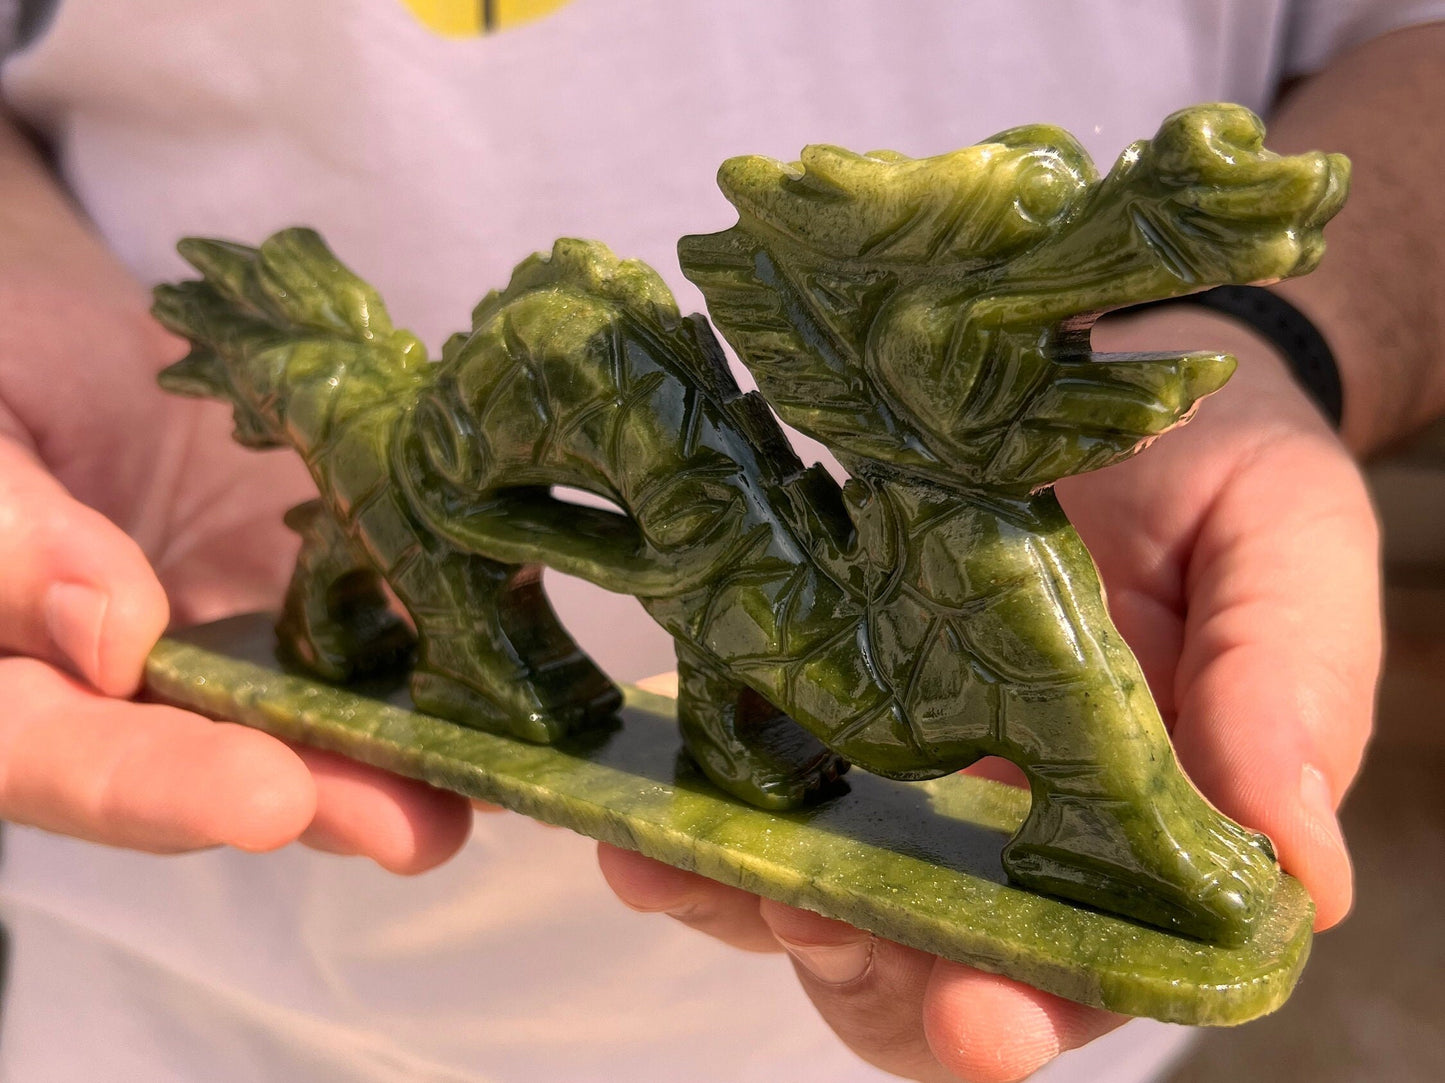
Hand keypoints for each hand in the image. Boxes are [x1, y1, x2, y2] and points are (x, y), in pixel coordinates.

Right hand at [0, 293, 472, 871]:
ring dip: (399, 755)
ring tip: (490, 780)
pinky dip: (437, 660)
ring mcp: (224, 648)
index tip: (269, 797)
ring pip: (303, 721)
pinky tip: (512, 678)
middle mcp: (117, 692)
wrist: (59, 330)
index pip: (58, 758)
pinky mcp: (306, 594)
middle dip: (320, 797)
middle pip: (206, 770)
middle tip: (414, 825)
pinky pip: (368, 634)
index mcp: (6, 679)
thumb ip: (10, 541)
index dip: (160, 787)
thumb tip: (120, 642)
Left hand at [600, 306, 1379, 1081]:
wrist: (1112, 376)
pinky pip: (745, 787)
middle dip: (862, 964)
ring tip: (673, 862)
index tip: (977, 1010)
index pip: (1089, 969)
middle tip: (803, 913)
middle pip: (927, 958)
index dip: (1033, 1010)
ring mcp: (902, 770)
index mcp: (1141, 831)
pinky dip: (689, 817)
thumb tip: (1307, 876)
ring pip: (816, 893)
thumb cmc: (1225, 472)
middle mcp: (1010, 827)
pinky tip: (632, 809)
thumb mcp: (1287, 549)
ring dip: (742, 901)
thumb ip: (1291, 692)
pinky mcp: (818, 701)